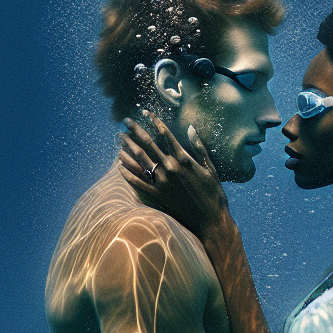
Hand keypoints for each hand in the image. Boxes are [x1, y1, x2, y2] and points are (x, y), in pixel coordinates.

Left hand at [118, 113, 229, 239]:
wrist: (210, 220)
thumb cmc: (214, 193)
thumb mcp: (210, 168)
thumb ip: (199, 147)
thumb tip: (190, 128)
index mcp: (183, 159)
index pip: (164, 135)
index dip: (154, 121)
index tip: (145, 112)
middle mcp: (169, 168)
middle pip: (147, 145)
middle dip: (135, 131)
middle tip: (125, 121)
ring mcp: (161, 183)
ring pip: (139, 161)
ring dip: (128, 148)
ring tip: (119, 139)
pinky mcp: (157, 196)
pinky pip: (137, 183)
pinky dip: (127, 173)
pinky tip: (120, 165)